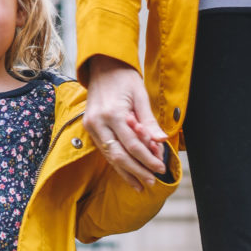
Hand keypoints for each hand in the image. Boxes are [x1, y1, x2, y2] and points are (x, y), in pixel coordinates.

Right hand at [83, 55, 166, 190]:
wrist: (102, 65)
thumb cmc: (124, 78)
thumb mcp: (140, 95)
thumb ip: (149, 121)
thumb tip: (161, 141)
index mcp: (113, 113)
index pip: (133, 144)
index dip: (147, 159)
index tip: (160, 168)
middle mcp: (99, 122)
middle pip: (120, 155)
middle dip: (137, 171)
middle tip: (151, 182)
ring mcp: (91, 127)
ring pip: (110, 157)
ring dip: (127, 173)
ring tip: (141, 185)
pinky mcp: (89, 129)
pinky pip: (105, 152)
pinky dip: (117, 164)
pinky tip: (127, 175)